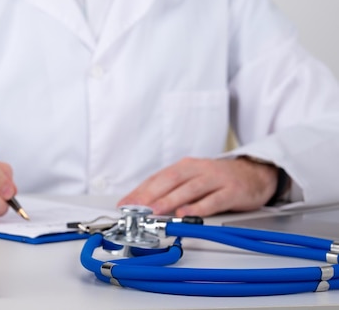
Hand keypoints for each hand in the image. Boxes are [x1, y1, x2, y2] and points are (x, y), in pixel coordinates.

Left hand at [116, 157, 278, 216]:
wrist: (255, 173)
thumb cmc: (218, 179)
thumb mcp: (193, 179)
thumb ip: (172, 190)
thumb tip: (144, 204)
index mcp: (185, 167)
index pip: (157, 178)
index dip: (140, 190)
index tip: (125, 203)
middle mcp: (198, 170)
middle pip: (170, 180)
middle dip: (150, 195)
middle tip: (136, 208)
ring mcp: (216, 179)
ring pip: (189, 189)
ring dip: (170, 200)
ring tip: (155, 211)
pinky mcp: (232, 191)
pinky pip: (213, 200)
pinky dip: (198, 207)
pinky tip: (187, 214)